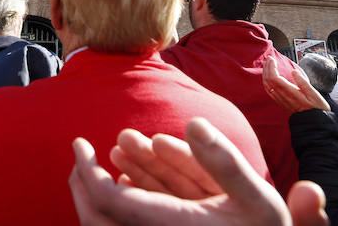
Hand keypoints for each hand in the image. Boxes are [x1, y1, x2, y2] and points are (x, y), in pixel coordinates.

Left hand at [69, 118, 327, 225]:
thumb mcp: (258, 199)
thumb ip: (224, 161)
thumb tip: (194, 122)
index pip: (110, 200)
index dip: (88, 171)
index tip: (79, 143)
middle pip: (98, 218)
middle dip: (86, 181)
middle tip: (82, 153)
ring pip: (113, 222)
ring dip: (109, 187)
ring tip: (119, 150)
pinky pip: (134, 224)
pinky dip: (127, 202)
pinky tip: (135, 179)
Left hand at [262, 57, 329, 113]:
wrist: (315, 123)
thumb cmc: (317, 108)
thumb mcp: (315, 94)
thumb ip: (303, 83)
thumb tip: (294, 71)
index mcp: (291, 93)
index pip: (275, 78)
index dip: (271, 68)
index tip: (273, 59)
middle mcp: (283, 97)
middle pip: (269, 81)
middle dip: (267, 68)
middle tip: (269, 58)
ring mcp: (280, 101)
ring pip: (267, 86)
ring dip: (265, 74)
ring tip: (268, 65)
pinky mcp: (280, 102)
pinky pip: (268, 91)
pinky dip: (266, 81)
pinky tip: (268, 76)